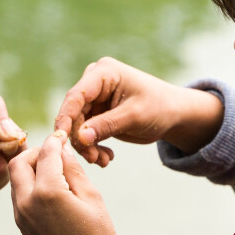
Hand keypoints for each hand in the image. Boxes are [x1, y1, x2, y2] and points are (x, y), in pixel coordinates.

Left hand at [9, 132, 119, 234]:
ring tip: (54, 171)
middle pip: (18, 162)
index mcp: (48, 192)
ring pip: (16, 178)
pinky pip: (18, 194)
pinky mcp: (20, 223)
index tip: (63, 137)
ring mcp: (20, 213)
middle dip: (35, 152)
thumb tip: (62, 148)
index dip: (56, 141)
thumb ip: (73, 170)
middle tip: (54, 154)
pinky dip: (29, 183)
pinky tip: (49, 188)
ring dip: (30, 168)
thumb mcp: (92, 198)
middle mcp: (27, 201)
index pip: (46, 153)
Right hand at [54, 57, 223, 166]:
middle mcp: (94, 82)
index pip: (76, 96)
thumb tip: (79, 137)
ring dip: (87, 146)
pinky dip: (93, 147)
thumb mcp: (134, 117)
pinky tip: (106, 157)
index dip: (66, 118)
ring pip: (77, 126)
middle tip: (94, 160)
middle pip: (74, 113)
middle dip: (81, 139)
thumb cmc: (159, 107)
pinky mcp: (96, 113)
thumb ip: (106, 126)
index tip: (61, 140)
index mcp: (103, 73)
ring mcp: (94, 98)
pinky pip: (85, 133)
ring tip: (103, 161)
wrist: (173, 115)